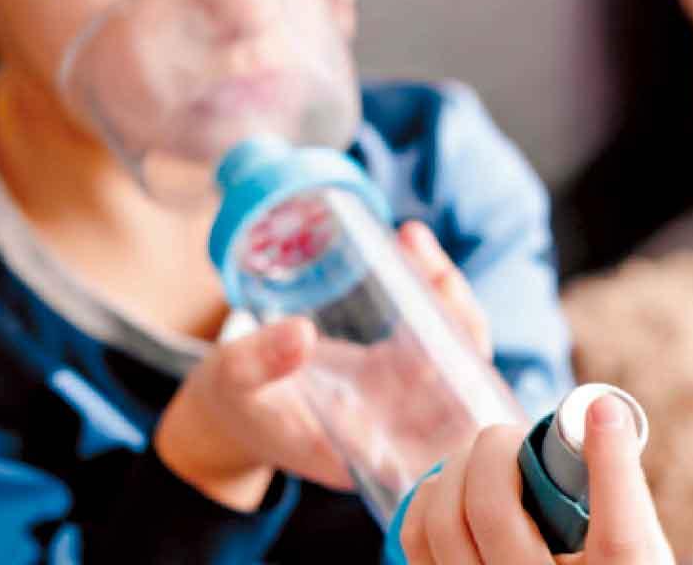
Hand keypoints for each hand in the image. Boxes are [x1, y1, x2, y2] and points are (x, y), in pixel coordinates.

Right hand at [153, 220, 501, 511]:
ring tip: (412, 239)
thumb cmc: (234, 404)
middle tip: (425, 262)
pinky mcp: (394, 369)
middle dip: (458, 318)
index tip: (434, 333)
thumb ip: (260, 362)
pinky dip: (428, 288)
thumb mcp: (236, 382)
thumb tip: (303, 334)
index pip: (440, 430)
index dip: (455, 382)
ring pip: (454, 348)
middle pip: (462, 381)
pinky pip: (431, 329)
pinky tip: (410, 244)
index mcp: (369, 454)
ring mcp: (401, 398)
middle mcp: (398, 431)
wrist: (230, 408)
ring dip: (446, 293)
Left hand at [398, 395, 674, 563]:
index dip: (611, 468)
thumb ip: (621, 496)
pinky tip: (457, 487)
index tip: (603, 409)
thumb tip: (596, 413)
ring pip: (444, 521)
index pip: (620, 540)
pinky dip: (432, 496)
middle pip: (494, 514)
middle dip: (496, 450)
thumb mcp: (638, 546)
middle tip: (514, 436)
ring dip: (459, 468)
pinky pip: (417, 535)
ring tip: (486, 459)